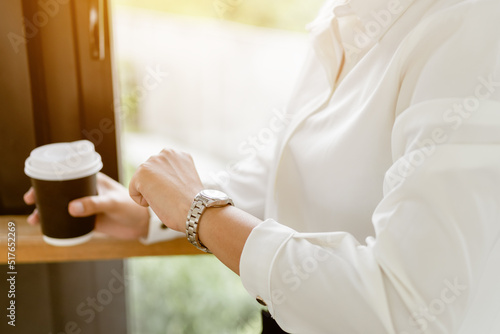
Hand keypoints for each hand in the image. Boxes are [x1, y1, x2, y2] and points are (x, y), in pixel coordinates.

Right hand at [24, 173, 149, 239]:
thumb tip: (71, 208)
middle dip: (42, 196)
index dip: (49, 179)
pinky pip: (68, 221)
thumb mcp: (112, 203)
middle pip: (59, 191)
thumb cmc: (131, 207)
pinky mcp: (87, 220)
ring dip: (46, 212)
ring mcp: (86, 205)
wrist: (141, 225)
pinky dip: (56, 224)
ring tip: (35, 219)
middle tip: (31, 202)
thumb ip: (94, 204)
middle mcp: (86, 191)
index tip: (36, 187)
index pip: (67, 175)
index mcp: (92, 180)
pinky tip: (47, 229)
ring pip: (61, 207)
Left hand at [129, 149, 203, 231]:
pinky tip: (158, 201)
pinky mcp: (142, 172)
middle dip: (157, 187)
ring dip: (150, 193)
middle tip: (172, 196)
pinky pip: (134, 191)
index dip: (168, 186)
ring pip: (142, 182)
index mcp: (179, 155)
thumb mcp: (185, 180)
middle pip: (150, 175)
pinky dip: (142, 201)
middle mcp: (166, 153)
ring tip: (166, 198)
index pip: (161, 171)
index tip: (179, 192)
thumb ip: (173, 175)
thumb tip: (161, 182)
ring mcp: (153, 161)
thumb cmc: (193, 202)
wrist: (195, 209)